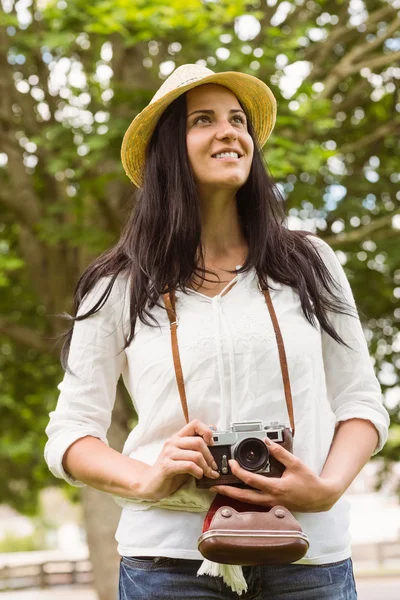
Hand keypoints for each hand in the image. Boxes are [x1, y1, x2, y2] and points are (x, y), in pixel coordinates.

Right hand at [137, 419, 219, 500]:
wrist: (150, 484)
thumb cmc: (170, 471)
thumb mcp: (185, 457)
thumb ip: (195, 449)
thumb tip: (213, 437)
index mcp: (178, 437)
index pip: (195, 424)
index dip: (207, 431)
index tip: (212, 444)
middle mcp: (172, 442)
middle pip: (199, 442)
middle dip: (210, 456)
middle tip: (214, 467)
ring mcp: (168, 453)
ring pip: (196, 455)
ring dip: (206, 467)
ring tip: (208, 474)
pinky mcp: (167, 466)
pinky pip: (189, 466)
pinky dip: (198, 472)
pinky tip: (198, 476)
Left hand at [209, 438, 341, 512]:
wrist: (321, 498)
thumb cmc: (310, 482)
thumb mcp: (296, 464)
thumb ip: (280, 453)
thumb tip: (267, 441)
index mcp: (276, 488)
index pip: (251, 480)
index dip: (238, 471)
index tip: (230, 463)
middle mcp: (271, 499)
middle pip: (243, 497)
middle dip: (227, 491)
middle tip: (213, 485)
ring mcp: (272, 505)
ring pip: (247, 502)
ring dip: (233, 496)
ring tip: (220, 489)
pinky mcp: (273, 507)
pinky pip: (255, 503)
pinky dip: (244, 499)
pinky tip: (237, 493)